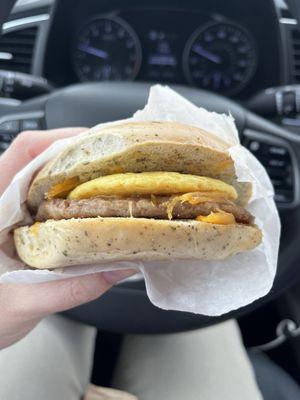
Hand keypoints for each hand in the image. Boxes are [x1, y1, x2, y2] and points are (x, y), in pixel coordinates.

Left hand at [0, 129, 135, 349]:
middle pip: (43, 159)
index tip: (100, 146)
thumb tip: (119, 267)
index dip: (64, 140)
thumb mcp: (22, 306)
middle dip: (82, 157)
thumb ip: (70, 287)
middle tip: (119, 165)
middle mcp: (2, 200)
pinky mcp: (23, 224)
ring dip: (80, 177)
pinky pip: (52, 201)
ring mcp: (12, 211)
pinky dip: (76, 199)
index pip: (25, 152)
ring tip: (113, 182)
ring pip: (49, 178)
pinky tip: (95, 208)